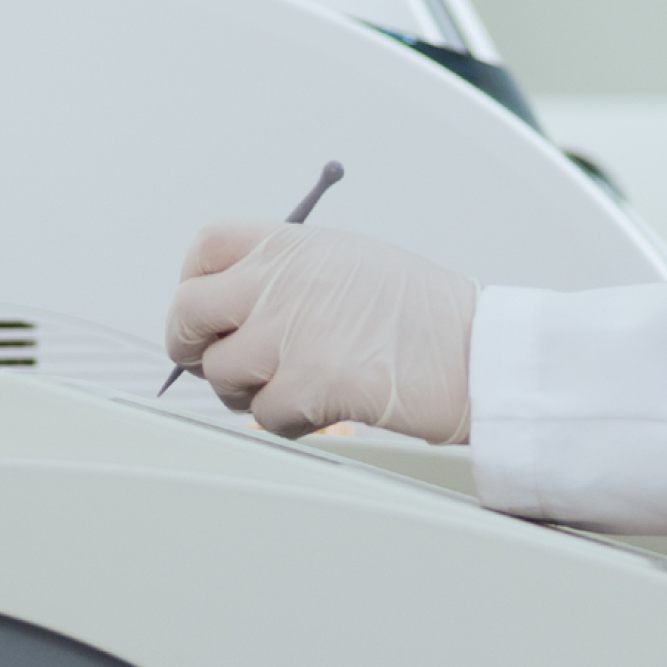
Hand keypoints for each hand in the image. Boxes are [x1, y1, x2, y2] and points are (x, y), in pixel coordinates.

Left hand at [161, 219, 479, 440]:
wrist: (478, 353)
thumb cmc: (426, 314)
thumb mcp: (350, 262)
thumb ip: (288, 274)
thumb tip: (231, 307)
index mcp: (295, 244)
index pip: (207, 246)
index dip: (192, 282)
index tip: (203, 311)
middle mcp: (285, 279)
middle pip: (188, 311)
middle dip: (192, 347)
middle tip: (213, 364)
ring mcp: (292, 331)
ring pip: (221, 372)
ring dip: (248, 391)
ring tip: (296, 387)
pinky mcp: (308, 383)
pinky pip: (262, 415)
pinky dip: (287, 422)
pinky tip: (323, 409)